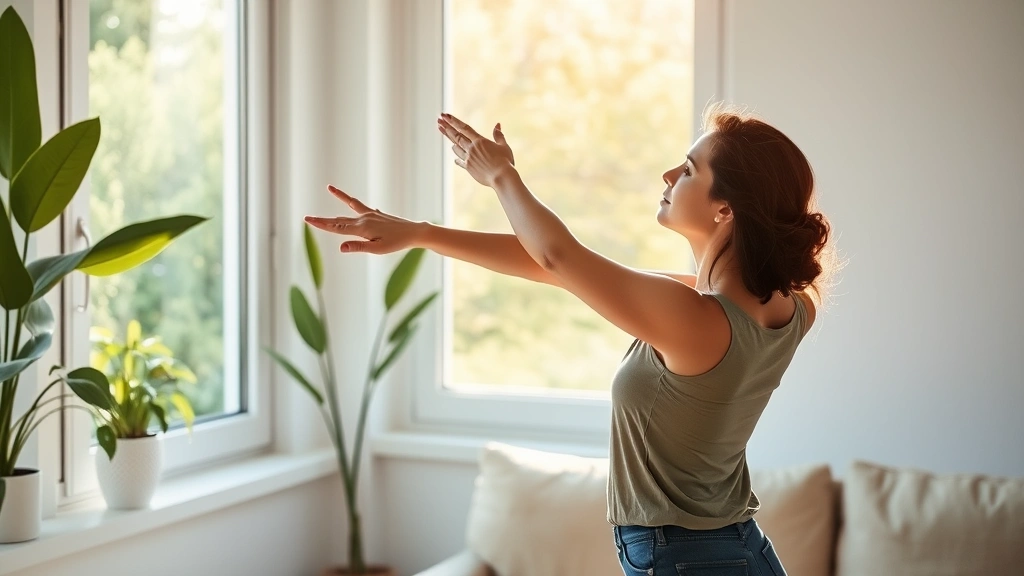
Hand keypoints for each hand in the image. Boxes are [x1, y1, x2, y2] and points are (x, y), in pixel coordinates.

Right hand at [304, 185, 421, 253]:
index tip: (308, 220)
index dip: (321, 224)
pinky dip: (352, 201)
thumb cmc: (396, 243)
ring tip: (329, 189)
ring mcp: (369, 214)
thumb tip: (340, 247)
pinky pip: (360, 205)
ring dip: (337, 203)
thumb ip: (358, 247)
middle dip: (323, 219)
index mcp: (361, 228)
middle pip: (338, 219)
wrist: (413, 232)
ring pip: (348, 211)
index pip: (336, 227)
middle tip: (307, 218)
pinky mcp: (375, 213)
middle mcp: (363, 219)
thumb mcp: (377, 249)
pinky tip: (349, 200)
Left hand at [438, 113, 515, 187]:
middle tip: (439, 121)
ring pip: (456, 148)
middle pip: (456, 136)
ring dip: (452, 142)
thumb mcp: (503, 146)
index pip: (464, 128)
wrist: (501, 177)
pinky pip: (460, 161)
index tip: (445, 115)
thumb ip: (499, 135)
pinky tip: (455, 158)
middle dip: (447, 128)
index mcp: (480, 141)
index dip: (453, 121)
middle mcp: (472, 148)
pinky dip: (457, 159)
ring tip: (446, 134)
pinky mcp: (469, 168)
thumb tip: (497, 124)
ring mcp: (469, 158)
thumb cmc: (505, 161)